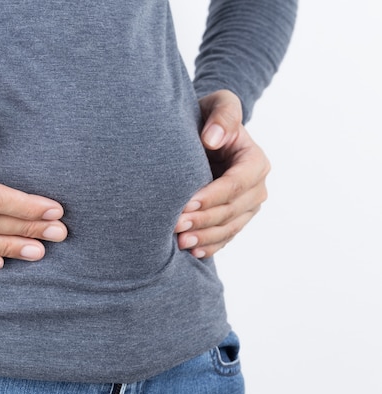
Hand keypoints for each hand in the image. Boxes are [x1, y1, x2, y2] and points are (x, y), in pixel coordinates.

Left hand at [175, 90, 269, 257]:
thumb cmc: (211, 117)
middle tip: (175, 225)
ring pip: (229, 228)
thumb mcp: (219, 104)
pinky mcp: (236, 219)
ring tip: (180, 242)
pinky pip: (226, 237)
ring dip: (205, 237)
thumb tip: (213, 139)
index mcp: (255, 162)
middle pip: (232, 210)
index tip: (187, 203)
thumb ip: (222, 116)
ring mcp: (247, 206)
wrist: (206, 134)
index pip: (236, 184)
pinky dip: (211, 246)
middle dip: (204, 220)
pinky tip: (193, 251)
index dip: (212, 196)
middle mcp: (256, 187)